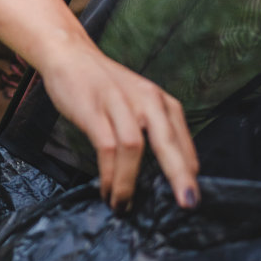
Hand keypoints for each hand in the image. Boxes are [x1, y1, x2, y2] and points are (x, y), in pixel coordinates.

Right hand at [38, 44, 199, 211]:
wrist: (70, 54)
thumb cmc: (105, 85)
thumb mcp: (138, 101)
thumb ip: (152, 128)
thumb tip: (165, 172)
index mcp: (161, 101)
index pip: (182, 141)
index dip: (188, 171)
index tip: (190, 198)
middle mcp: (146, 100)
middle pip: (167, 142)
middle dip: (179, 176)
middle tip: (187, 203)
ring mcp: (120, 104)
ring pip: (134, 148)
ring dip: (129, 183)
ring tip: (122, 205)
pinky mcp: (95, 110)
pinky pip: (107, 147)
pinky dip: (109, 174)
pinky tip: (107, 190)